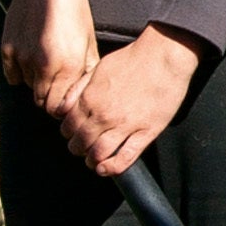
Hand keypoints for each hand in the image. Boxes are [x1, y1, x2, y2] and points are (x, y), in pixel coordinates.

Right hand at [7, 0, 96, 111]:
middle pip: (42, 103)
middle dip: (49, 96)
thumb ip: (85, 71)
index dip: (62, 105)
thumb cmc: (72, 6)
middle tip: (56, 79)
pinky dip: (20, 70)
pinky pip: (12, 75)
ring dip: (36, 81)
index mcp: (69, 64)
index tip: (65, 95)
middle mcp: (44, 65)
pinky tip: (30, 52)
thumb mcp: (88, 37)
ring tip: (45, 58)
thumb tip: (78, 98)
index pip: (58, 108)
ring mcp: (23, 58)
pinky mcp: (7, 49)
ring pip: (28, 87)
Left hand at [59, 25, 199, 180]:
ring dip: (92, 161)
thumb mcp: (97, 68)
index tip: (73, 135)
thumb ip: (78, 89)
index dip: (68, 134)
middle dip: (77, 149)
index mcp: (90, 99)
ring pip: (99, 154)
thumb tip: (62, 108)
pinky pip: (125, 157)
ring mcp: (125, 125)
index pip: (68, 127)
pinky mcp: (146, 132)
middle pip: (81, 143)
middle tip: (81, 149)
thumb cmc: (132, 59)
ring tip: (93, 161)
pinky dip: (112, 168)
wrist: (163, 55)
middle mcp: (103, 115)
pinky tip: (106, 169)